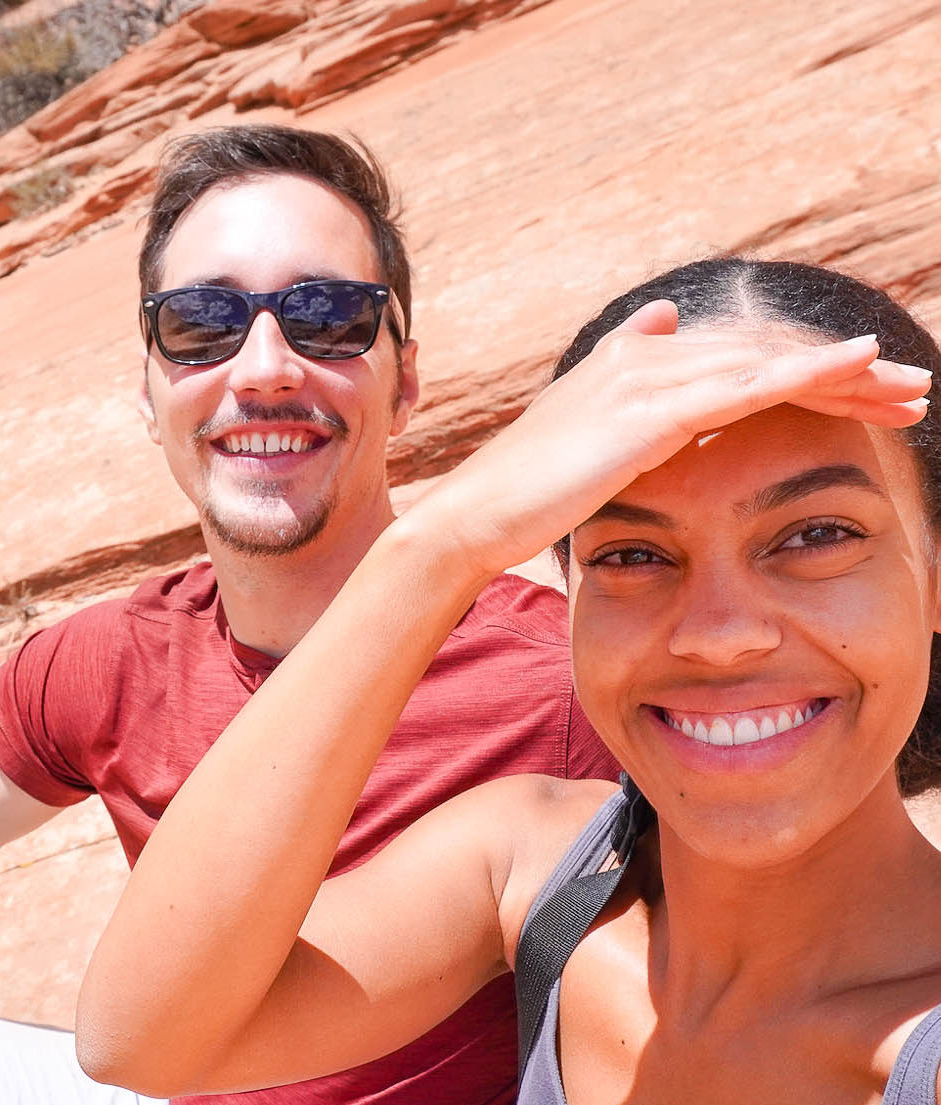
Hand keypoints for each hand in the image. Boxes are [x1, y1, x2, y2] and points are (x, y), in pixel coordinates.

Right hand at [409, 300, 931, 577]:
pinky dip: (807, 371)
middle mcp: (646, 357)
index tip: (864, 396)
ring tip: (909, 389)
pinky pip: (745, 386)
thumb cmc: (525, 495)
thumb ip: (622, 382)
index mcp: (635, 363)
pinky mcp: (650, 413)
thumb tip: (656, 321)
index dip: (806, 375)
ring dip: (845, 375)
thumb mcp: (580, 434)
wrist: (475, 516)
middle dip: (843, 375)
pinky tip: (859, 365)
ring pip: (766, 366)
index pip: (739, 361)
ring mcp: (648, 380)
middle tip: (910, 392)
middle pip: (765, 355)